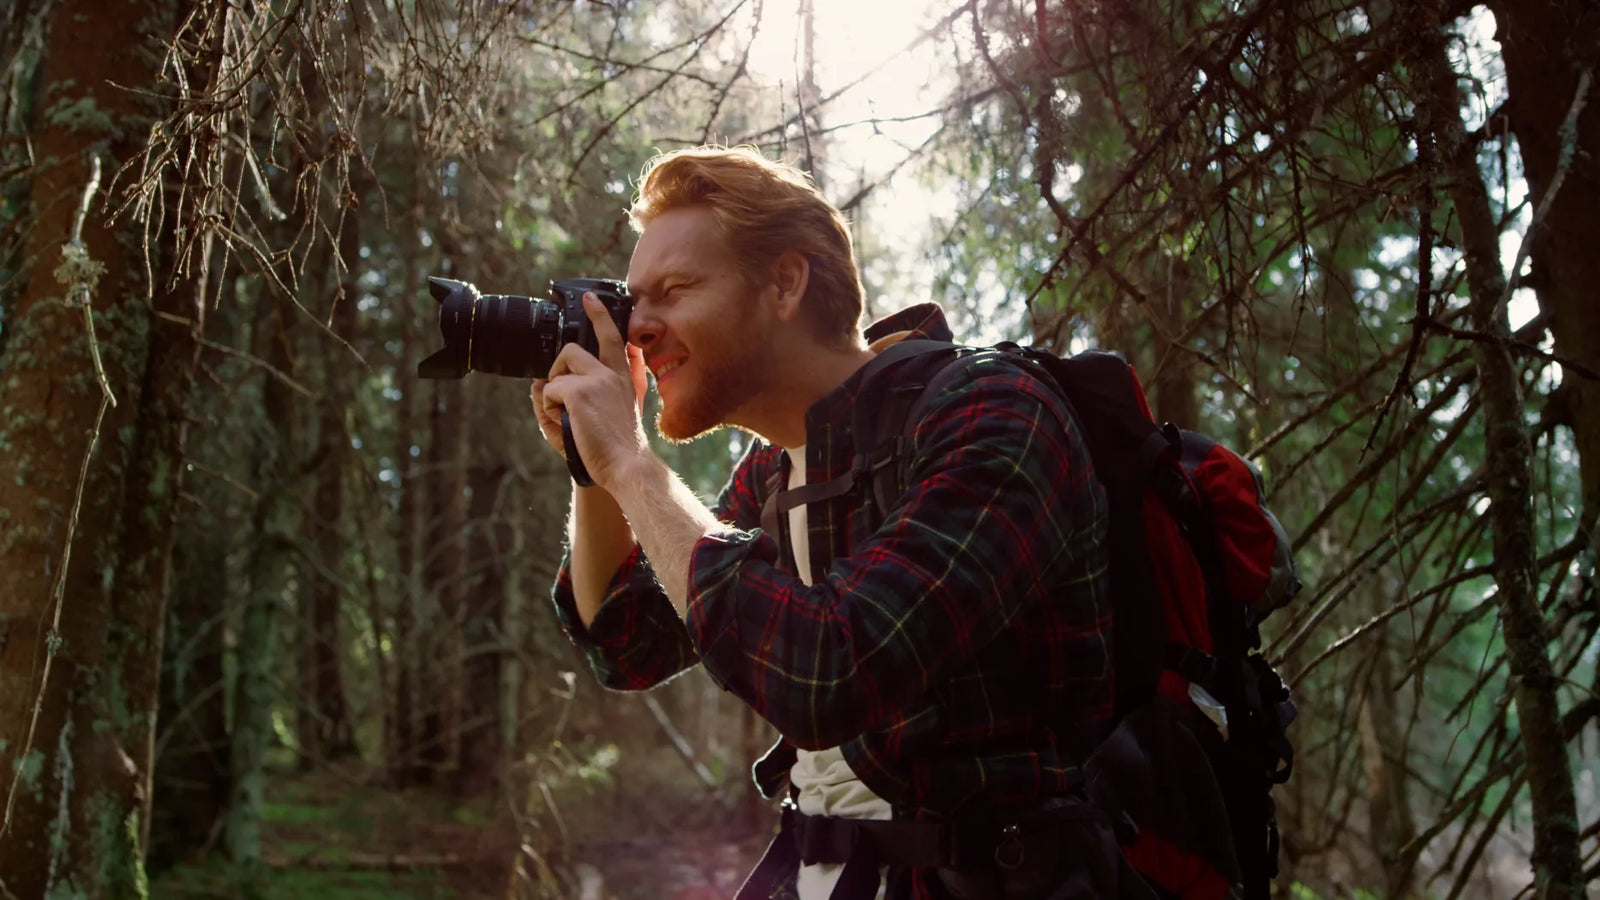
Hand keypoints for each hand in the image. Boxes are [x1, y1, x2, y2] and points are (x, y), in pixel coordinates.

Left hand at [531, 293, 651, 487]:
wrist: (627, 466)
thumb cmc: (617, 448)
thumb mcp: (609, 419)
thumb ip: (583, 394)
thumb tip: (538, 382)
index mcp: (624, 379)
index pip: (613, 338)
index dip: (600, 315)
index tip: (590, 297)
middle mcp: (612, 373)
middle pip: (572, 350)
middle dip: (558, 370)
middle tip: (561, 397)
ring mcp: (597, 379)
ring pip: (557, 370)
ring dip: (552, 392)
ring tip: (566, 417)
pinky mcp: (580, 392)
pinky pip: (548, 391)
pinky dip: (548, 408)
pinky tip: (564, 423)